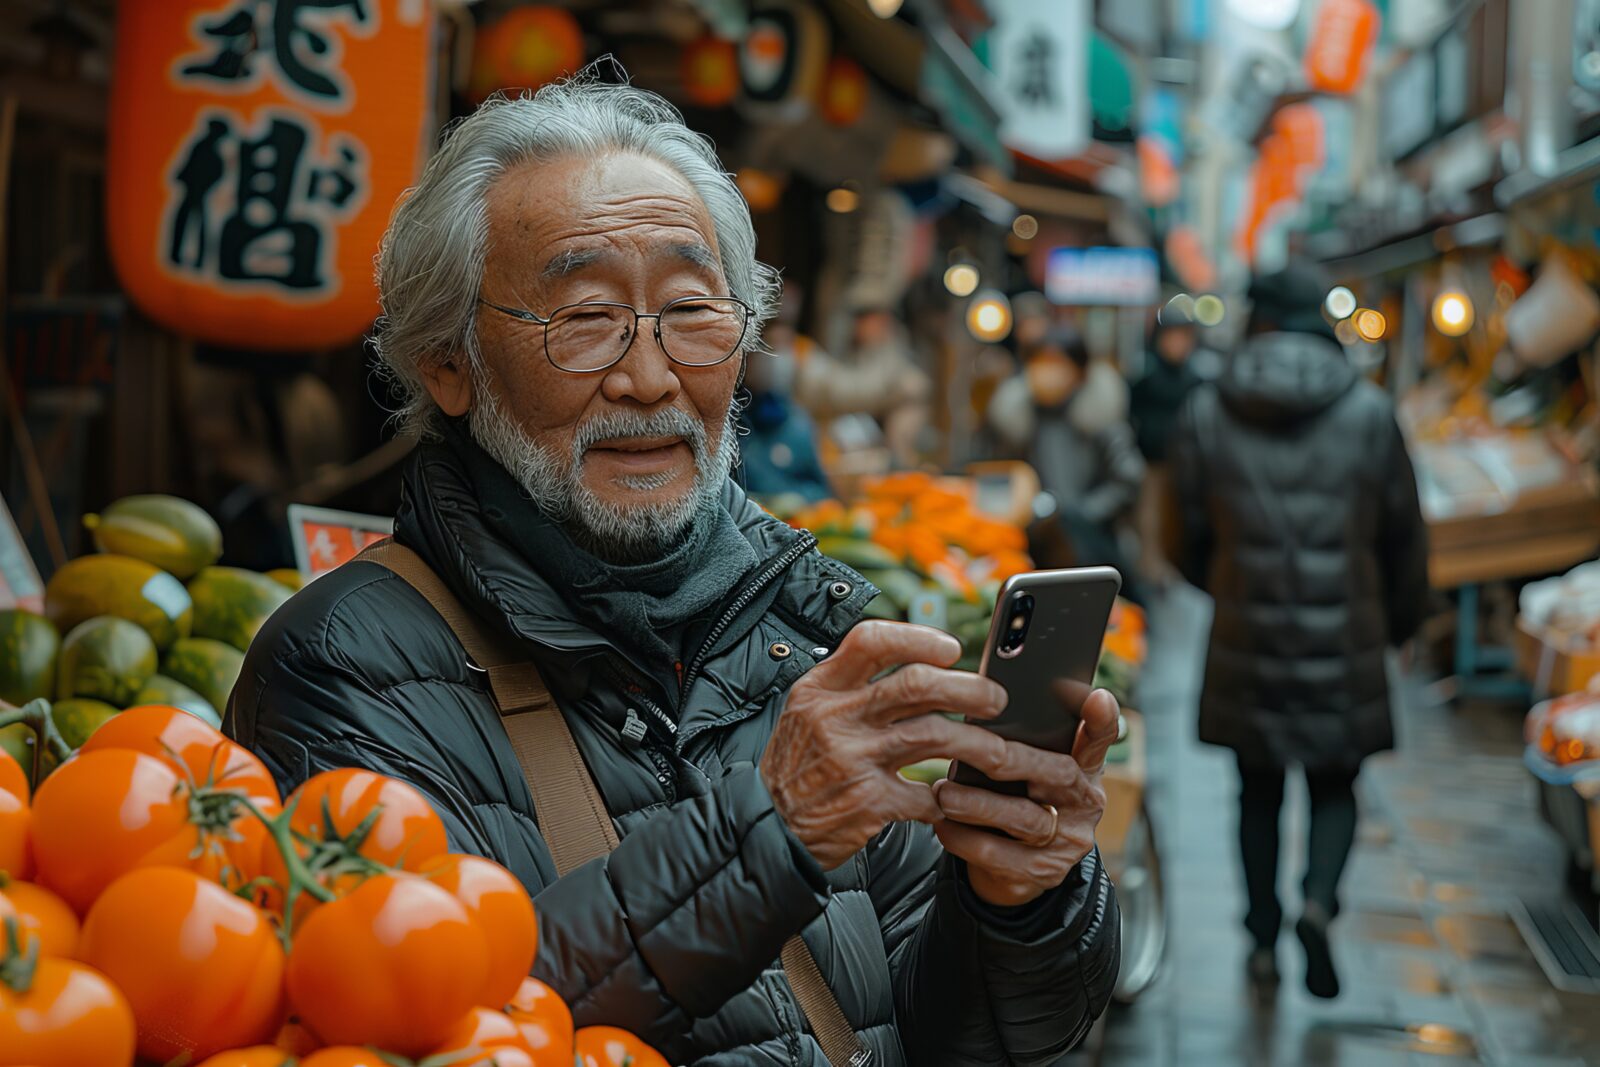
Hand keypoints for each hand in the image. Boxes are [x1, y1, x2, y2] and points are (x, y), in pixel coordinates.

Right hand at [760, 621, 1011, 869]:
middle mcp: (835, 718)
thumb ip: (850, 686)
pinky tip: (948, 800)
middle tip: (995, 698)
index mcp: (821, 688)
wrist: (768, 829)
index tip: (951, 650)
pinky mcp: (868, 802)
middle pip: (918, 684)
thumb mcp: (806, 711)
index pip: (872, 641)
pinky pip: (926, 794)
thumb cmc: (797, 766)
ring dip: (978, 743)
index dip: (919, 638)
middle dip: (969, 688)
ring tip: (997, 751)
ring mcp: (852, 759)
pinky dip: (945, 799)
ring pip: (935, 735)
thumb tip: (919, 663)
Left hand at [932, 686, 1119, 907]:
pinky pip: (1000, 856)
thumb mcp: (1025, 768)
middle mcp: (1085, 804)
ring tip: (944, 793)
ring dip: (979, 805)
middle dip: (1013, 760)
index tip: (1097, 696)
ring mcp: (1067, 842)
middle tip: (974, 746)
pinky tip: (941, 825)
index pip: (1099, 739)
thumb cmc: (1015, 797)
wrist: (1012, 867)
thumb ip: (1020, 738)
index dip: (1101, 721)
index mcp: (1084, 767)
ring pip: (1026, 819)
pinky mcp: (1041, 874)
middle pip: (1059, 774)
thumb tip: (983, 698)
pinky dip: (965, 839)